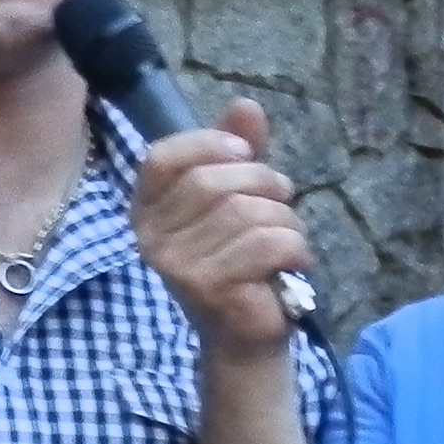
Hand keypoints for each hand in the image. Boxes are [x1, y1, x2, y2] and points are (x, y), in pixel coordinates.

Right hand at [129, 104, 312, 358]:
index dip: (208, 143)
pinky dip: (295, 248)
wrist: (246, 336)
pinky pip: (266, 243)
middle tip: (284, 202)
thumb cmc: (240, 262)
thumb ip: (238, 152)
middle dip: (265, 183)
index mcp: (148, 211)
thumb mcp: (238, 198)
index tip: (247, 153)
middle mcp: (151, 238)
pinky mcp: (210, 288)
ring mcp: (177, 266)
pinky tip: (294, 264)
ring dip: (286, 221)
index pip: (163, 157)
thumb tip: (245, 106)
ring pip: (247, 212)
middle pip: (213, 181)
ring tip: (289, 240)